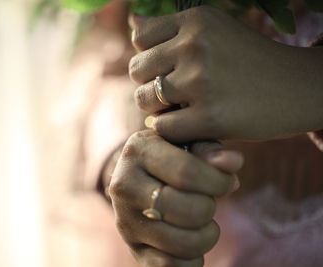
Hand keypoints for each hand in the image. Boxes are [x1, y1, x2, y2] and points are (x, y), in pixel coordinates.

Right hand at [109, 130, 242, 265]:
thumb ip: (211, 149)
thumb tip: (234, 161)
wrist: (139, 176)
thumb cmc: (172, 156)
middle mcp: (124, 185)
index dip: (219, 182)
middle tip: (208, 201)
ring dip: (206, 236)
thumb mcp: (187, 142)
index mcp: (138, 151)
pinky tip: (191, 239)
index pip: (188, 173)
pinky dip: (192, 259)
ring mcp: (125, 220)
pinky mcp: (132, 248)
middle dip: (211, 208)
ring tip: (203, 222)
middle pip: (188, 211)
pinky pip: (170, 266)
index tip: (226, 182)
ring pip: (182, 243)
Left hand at [129, 6, 322, 142]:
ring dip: (158, 109)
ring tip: (182, 109)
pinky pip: (163, 126)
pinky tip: (190, 125)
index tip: (168, 69)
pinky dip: (172, 130)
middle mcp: (195, 45)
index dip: (149, 58)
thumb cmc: (249, 61)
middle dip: (150, 84)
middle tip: (173, 93)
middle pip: (136, 70)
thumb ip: (173, 30)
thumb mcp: (216, 30)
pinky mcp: (209, 116)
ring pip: (144, 99)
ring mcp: (201, 80)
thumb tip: (133, 23)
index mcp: (196, 20)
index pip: (140, 40)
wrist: (297, 87)